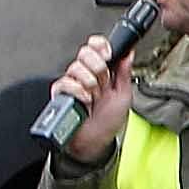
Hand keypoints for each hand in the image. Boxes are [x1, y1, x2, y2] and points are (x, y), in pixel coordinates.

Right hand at [52, 32, 137, 164]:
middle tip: (103, 83)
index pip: (95, 46)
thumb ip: (125, 73)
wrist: (95, 142)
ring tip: (94, 97)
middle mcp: (85, 74)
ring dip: (91, 84)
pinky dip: (79, 92)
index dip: (100, 46)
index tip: (108, 55)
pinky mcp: (60, 94)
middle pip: (85, 52)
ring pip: (76, 67)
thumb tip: (128, 53)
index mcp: (101, 71)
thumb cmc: (108, 122)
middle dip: (98, 67)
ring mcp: (72, 83)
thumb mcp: (123, 95)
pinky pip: (66, 83)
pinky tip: (85, 101)